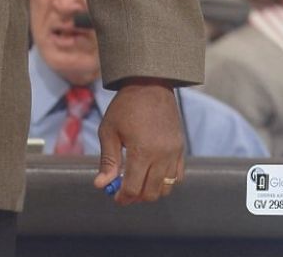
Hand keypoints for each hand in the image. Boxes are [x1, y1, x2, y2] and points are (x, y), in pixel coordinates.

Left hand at [94, 78, 184, 205]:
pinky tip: (153, 174)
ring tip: (138, 182)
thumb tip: (101, 185)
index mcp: (142, 152)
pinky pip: (177, 177)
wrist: (150, 84)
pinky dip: (166, 182)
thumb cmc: (125, 106)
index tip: (115, 197)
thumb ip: (108, 160)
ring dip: (151, 190)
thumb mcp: (109, 130)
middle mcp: (161, 156)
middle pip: (151, 193)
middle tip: (125, 191)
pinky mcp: (180, 149)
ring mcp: (174, 153)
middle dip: (136, 197)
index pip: (134, 188)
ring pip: (166, 188)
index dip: (123, 197)